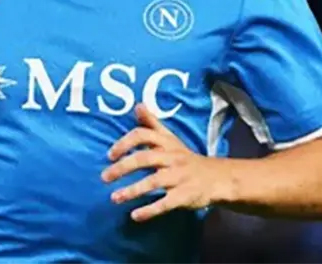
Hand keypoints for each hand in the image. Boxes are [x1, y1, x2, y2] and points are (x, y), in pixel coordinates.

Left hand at [102, 104, 219, 221]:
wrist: (217, 178)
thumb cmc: (185, 157)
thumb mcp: (170, 138)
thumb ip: (152, 123)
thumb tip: (137, 105)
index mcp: (166, 143)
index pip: (143, 135)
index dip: (124, 143)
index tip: (109, 154)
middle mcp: (172, 157)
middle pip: (145, 158)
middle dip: (123, 167)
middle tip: (104, 177)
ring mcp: (179, 177)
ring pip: (153, 182)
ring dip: (132, 191)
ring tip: (114, 198)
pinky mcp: (184, 196)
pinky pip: (165, 203)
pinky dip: (150, 210)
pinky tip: (135, 216)